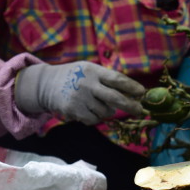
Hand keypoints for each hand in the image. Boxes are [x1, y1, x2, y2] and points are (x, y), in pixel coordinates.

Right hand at [14, 61, 144, 124]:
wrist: (47, 84)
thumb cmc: (75, 76)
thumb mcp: (90, 70)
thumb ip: (107, 79)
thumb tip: (132, 92)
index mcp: (94, 71)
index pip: (117, 79)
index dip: (131, 86)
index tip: (142, 93)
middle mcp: (88, 84)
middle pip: (115, 98)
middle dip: (130, 106)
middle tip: (139, 110)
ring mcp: (80, 98)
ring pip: (105, 112)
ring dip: (107, 111)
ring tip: (98, 104)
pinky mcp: (74, 111)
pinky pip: (93, 120)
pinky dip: (95, 118)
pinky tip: (87, 110)